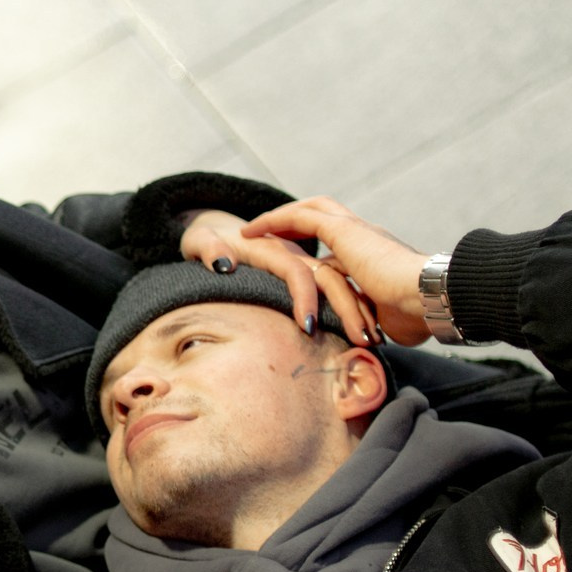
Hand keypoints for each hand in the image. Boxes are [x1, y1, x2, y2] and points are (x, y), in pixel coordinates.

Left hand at [178, 208, 381, 343]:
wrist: (213, 230)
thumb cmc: (204, 240)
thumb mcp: (199, 241)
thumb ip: (207, 249)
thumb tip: (224, 264)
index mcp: (270, 248)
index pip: (294, 271)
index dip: (303, 296)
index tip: (307, 327)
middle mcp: (293, 253)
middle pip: (330, 277)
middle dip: (348, 307)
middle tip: (362, 341)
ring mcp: (303, 260)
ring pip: (342, 283)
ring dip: (358, 309)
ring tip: (373, 341)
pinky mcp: (308, 270)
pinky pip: (338, 287)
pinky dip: (353, 306)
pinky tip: (362, 330)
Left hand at [237, 199, 433, 345]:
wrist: (432, 298)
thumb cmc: (418, 317)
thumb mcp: (384, 320)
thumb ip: (368, 320)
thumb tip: (360, 339)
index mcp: (378, 256)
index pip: (343, 246)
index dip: (320, 249)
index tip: (296, 260)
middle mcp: (368, 236)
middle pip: (326, 217)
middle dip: (296, 223)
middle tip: (267, 234)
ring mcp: (358, 229)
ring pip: (312, 210)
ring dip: (280, 219)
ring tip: (251, 231)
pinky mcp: (345, 231)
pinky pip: (300, 218)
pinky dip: (274, 222)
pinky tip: (251, 232)